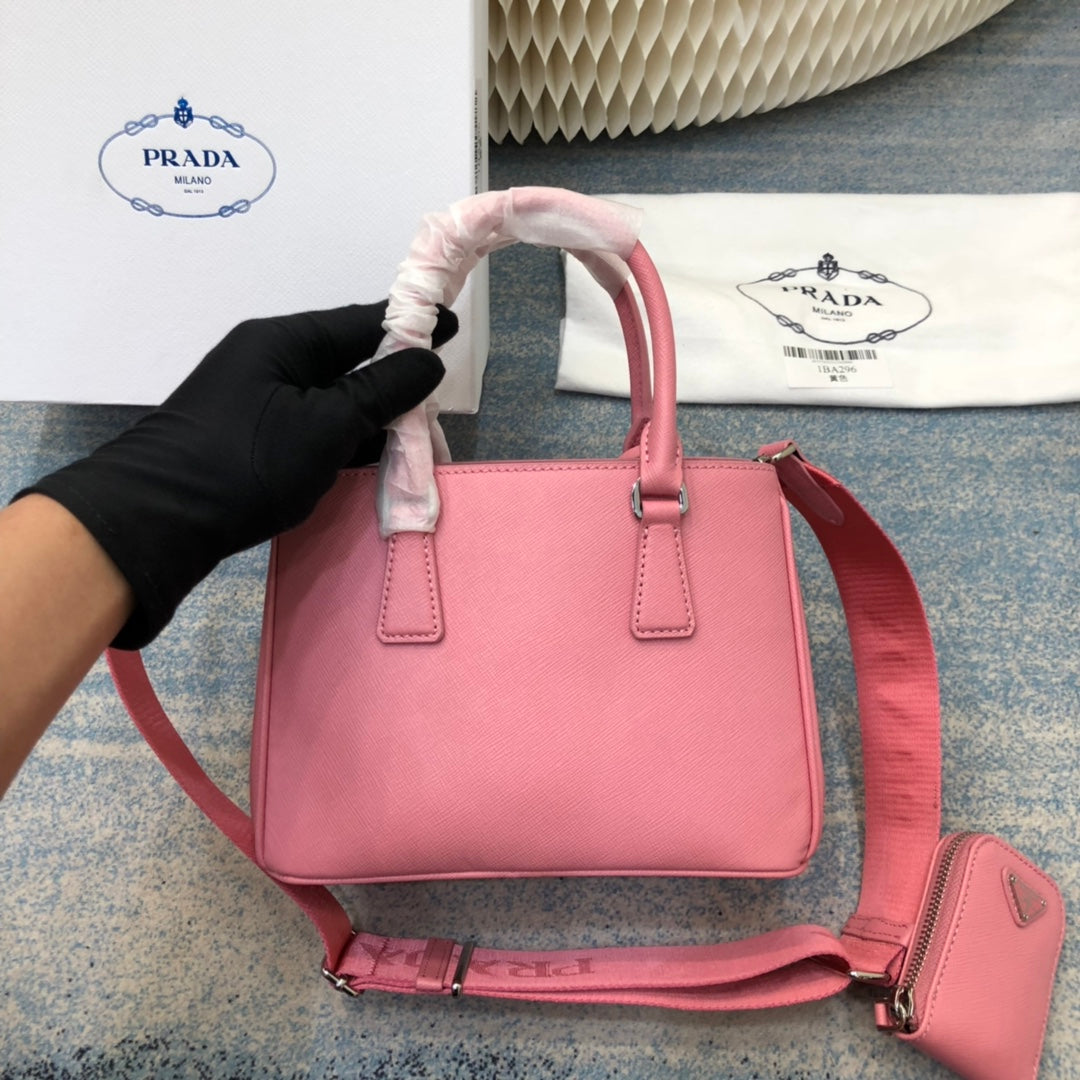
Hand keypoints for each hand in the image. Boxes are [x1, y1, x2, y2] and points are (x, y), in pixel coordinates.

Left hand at [21, 302, 454, 648]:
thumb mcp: (328, 425)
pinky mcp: (249, 436)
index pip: (361, 323)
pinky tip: (369, 458)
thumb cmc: (249, 462)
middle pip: (346, 362)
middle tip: (435, 399)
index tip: (450, 326)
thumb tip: (428, 360)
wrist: (160, 519)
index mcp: (285, 341)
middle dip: (393, 380)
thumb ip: (382, 391)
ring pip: (330, 398)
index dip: (409, 328)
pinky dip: (342, 438)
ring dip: (369, 415)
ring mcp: (255, 399)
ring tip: (413, 434)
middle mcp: (268, 360)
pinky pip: (311, 425)